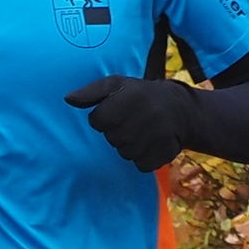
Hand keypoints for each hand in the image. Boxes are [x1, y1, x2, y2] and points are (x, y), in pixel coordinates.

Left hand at [65, 75, 206, 171]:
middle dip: (118, 131)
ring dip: (130, 145)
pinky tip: (151, 143)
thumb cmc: (141, 95)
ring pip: (124, 152)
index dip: (104, 117)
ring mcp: (153, 138)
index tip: (119, 110)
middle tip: (134, 120)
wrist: (181, 110)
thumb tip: (68, 99)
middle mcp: (142, 117)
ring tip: (143, 130)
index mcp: (128, 98)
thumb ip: (91, 92)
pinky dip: (143, 157)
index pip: (97, 121)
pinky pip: (140, 164)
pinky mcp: (161, 154)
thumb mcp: (116, 84)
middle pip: (111, 138)